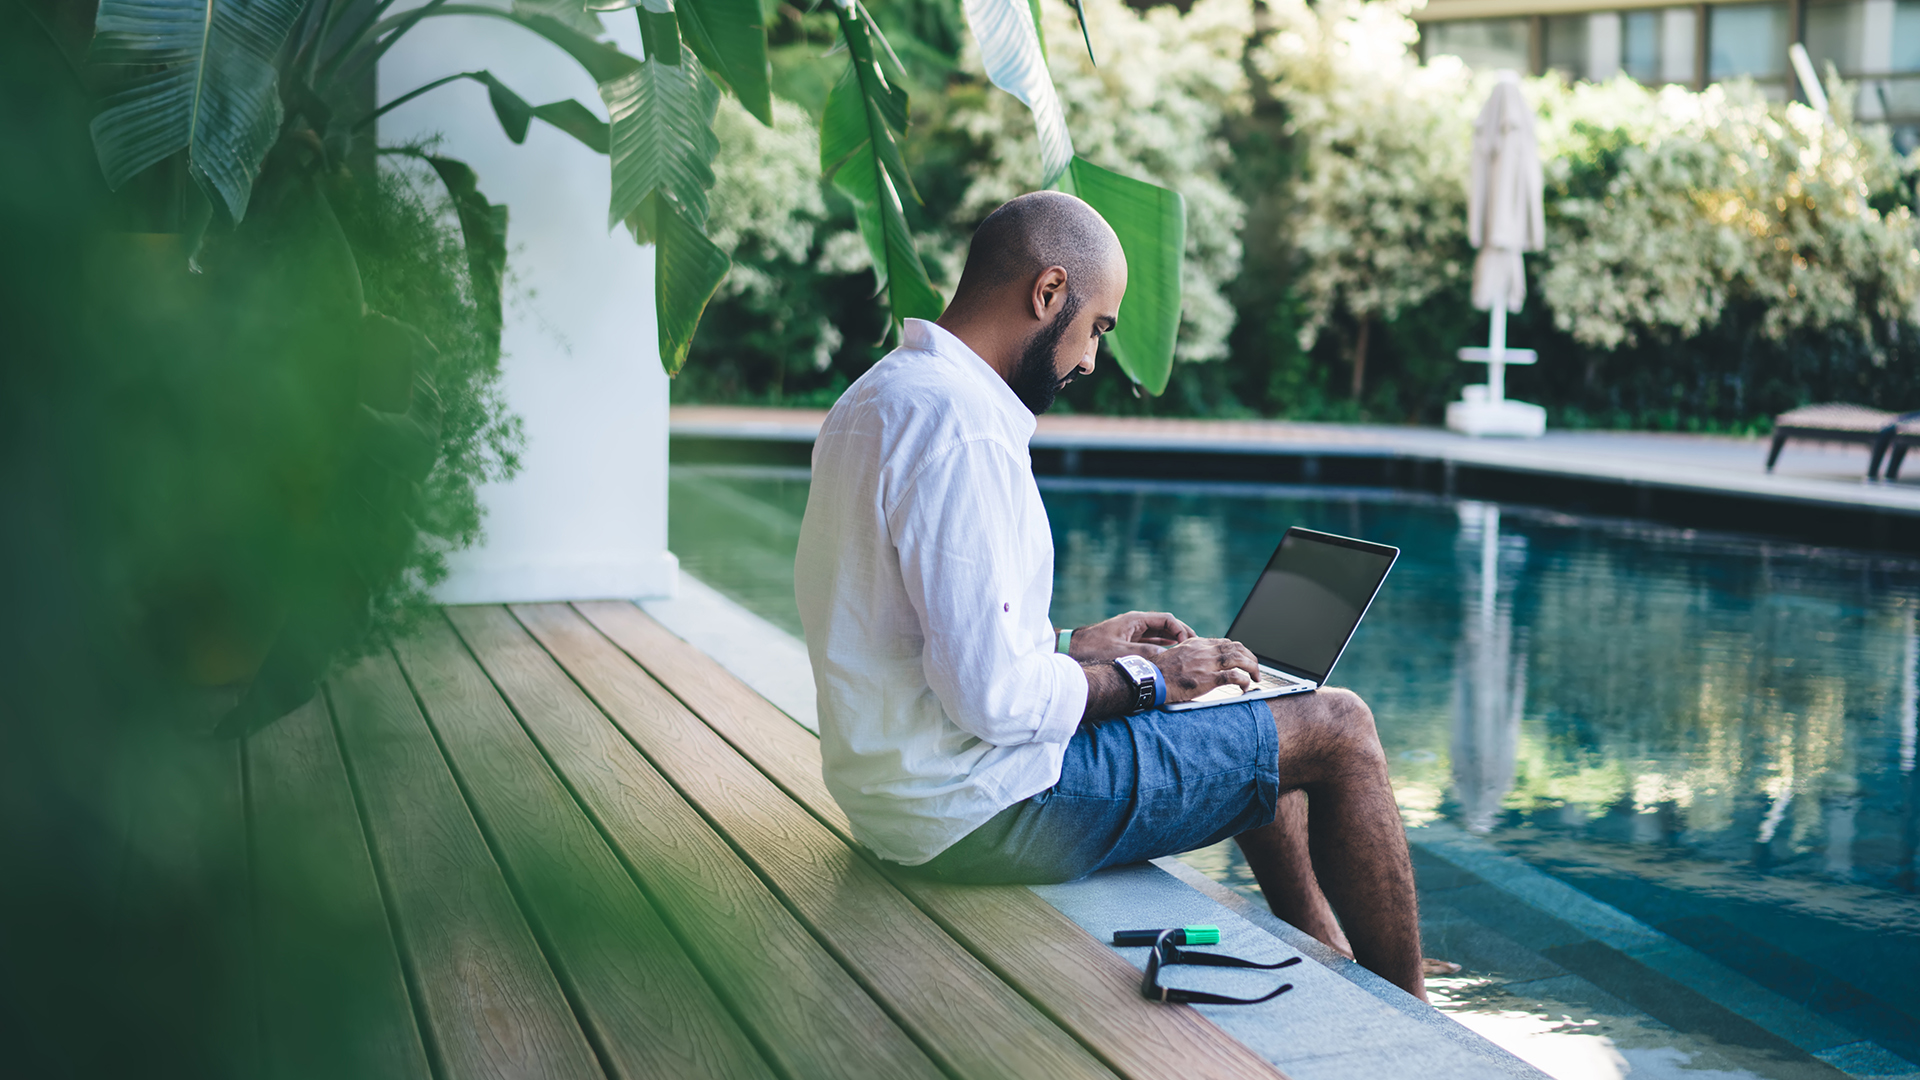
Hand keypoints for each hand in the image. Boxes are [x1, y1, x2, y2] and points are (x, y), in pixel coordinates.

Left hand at [1068, 611, 1195, 661]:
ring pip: (1159, 634)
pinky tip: (1170, 654)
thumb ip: (1145, 654)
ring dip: (1172, 641)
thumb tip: (1166, 657)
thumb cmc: (1093, 648)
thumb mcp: (1122, 652)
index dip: (1180, 629)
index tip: (1189, 642)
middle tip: (1195, 646)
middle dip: (1180, 634)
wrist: (1072, 649)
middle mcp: (1136, 623)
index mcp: (1135, 620)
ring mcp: (1132, 632)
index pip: (1166, 619)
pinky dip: (1162, 646)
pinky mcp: (1128, 641)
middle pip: (1165, 625)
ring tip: (1187, 651)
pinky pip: (1151, 641)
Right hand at [1151, 638, 1257, 704]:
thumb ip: (1191, 655)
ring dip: (1252, 667)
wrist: (1151, 680)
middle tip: (1255, 668)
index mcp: (1197, 644)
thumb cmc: (1160, 672)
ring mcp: (1207, 664)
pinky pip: (1234, 677)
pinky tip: (1246, 686)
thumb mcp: (1176, 655)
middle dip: (1250, 657)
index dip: (1239, 650)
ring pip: (1239, 659)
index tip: (1243, 658)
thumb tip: (1201, 663)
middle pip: (1236, 648)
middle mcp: (1204, 650)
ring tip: (1256, 676)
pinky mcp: (1208, 679)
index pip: (1225, 642)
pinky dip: (1244, 681)